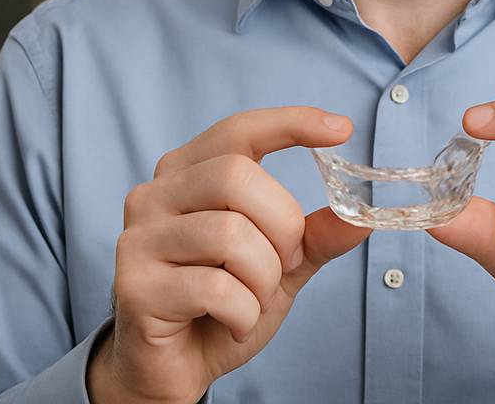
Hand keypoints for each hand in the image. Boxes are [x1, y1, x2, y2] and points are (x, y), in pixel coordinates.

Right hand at [87, 107, 371, 403]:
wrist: (173, 371)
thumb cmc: (220, 308)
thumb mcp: (279, 266)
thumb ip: (313, 237)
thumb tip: (360, 217)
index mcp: (187, 174)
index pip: (239, 131)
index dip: (291, 123)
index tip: (341, 129)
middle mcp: (154, 195)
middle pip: (237, 178)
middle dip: (282, 226)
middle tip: (285, 263)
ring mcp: (138, 238)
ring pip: (229, 234)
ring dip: (263, 278)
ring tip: (255, 301)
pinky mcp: (134, 285)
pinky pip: (215, 287)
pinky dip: (244, 312)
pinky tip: (234, 323)